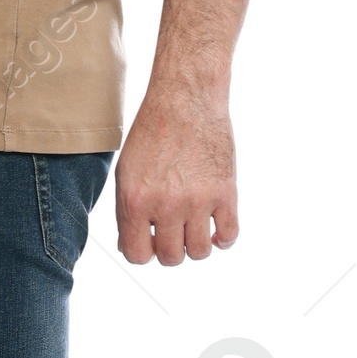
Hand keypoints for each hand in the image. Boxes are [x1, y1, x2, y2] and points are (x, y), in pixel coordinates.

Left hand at [115, 87, 237, 264]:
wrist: (185, 100)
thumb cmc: (153, 133)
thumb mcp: (126, 172)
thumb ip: (127, 211)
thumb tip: (129, 245)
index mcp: (136, 200)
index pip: (137, 255)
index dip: (143, 251)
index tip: (150, 240)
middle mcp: (167, 205)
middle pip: (171, 257)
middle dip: (170, 248)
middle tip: (172, 230)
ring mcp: (199, 200)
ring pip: (200, 252)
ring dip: (196, 244)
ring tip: (194, 225)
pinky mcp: (226, 192)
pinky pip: (230, 235)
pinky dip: (224, 238)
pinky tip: (216, 226)